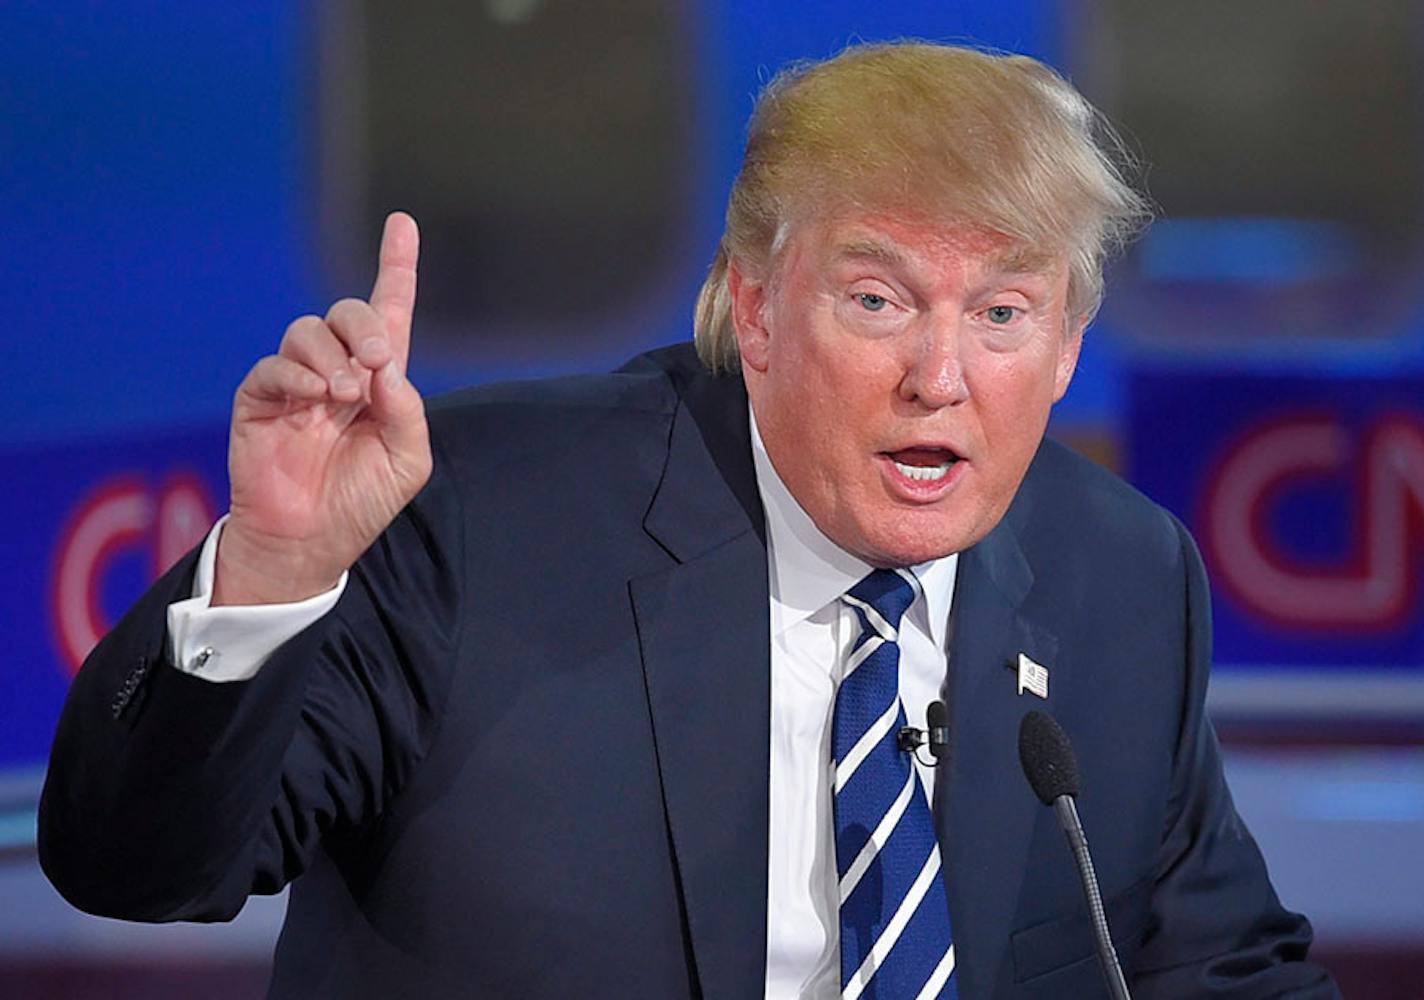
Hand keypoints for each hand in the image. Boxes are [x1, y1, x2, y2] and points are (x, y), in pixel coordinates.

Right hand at [213, 212, 430, 604]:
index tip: (401, 222)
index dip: (396, 267)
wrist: (311, 541)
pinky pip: (274, 366)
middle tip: (379, 360)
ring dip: (332, 355)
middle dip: (366, 324)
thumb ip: (406, 410)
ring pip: (308, 331)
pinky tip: (316, 397)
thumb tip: (387, 365)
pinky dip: (298, 374)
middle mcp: (338, 372)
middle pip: (349, 313)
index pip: (390, 313)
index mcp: (379, 382)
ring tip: (343, 396)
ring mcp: (297, 383)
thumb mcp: (406, 461)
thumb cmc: (362, 501)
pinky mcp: (259, 399)